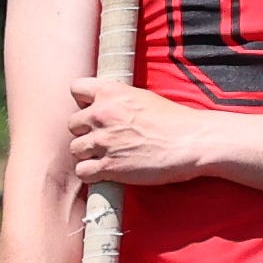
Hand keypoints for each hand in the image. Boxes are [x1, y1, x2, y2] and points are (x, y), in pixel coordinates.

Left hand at [66, 77, 210, 188]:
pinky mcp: (109, 166)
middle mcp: (101, 114)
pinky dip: (90, 174)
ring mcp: (103, 141)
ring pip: (74, 149)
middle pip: (72, 124)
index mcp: (110, 91)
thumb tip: (102, 104)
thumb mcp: (141, 96)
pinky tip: (103, 172)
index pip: (75, 89)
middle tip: (102, 138)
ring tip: (104, 156)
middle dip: (85, 132)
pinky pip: (82, 172)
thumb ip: (117, 99)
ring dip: (86, 154)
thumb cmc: (172, 119)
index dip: (82, 101)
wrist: (189, 142)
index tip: (92, 110)